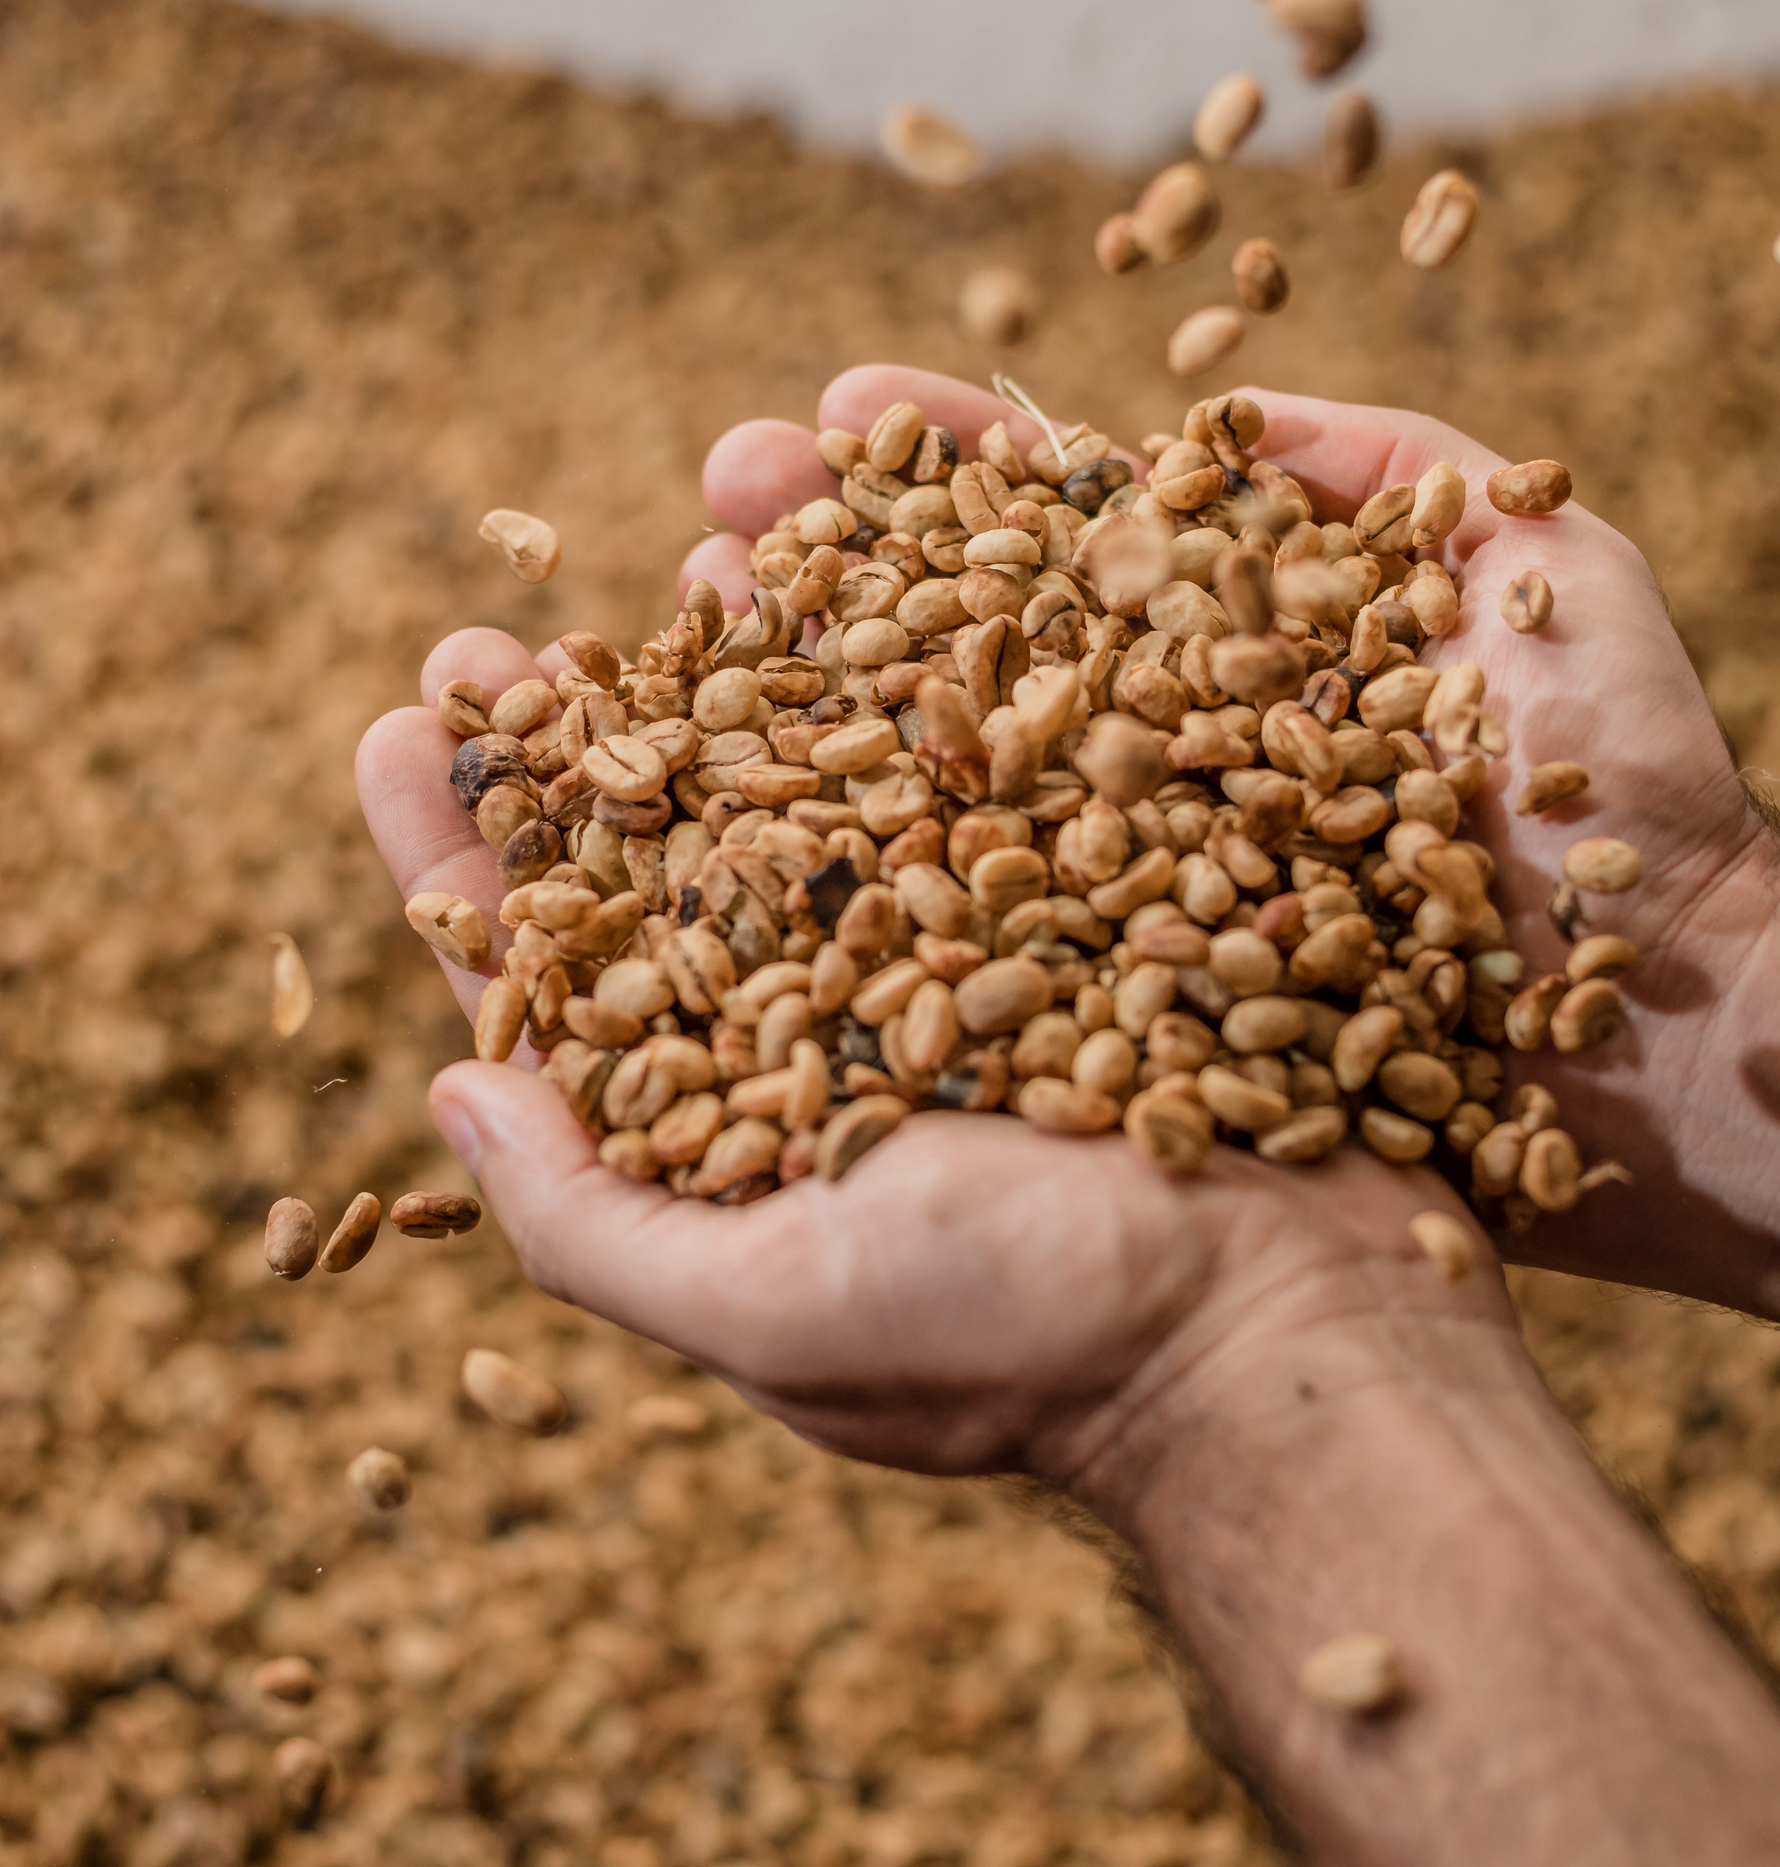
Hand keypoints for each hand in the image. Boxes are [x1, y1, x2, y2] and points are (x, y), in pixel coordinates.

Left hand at [354, 367, 1519, 1490]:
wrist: (1294, 1315)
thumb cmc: (1031, 1339)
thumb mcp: (778, 1311)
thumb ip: (595, 1226)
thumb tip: (449, 1090)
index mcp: (735, 1122)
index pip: (566, 978)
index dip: (470, 861)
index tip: (399, 735)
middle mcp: (837, 1018)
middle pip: (681, 852)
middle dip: (588, 737)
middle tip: (502, 625)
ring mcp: (962, 940)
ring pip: (832, 767)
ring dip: (755, 652)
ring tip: (695, 526)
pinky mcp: (1083, 887)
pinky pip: (989, 744)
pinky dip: (935, 644)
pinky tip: (886, 546)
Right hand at [683, 366, 1779, 1365]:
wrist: (1662, 1029)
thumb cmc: (1623, 793)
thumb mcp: (1538, 565)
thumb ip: (1390, 465)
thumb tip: (1228, 412)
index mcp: (1212, 661)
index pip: (1048, 545)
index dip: (942, 478)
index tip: (841, 417)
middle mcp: (1142, 772)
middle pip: (953, 653)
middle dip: (825, 572)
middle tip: (720, 503)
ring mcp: (1115, 898)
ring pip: (920, 787)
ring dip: (791, 706)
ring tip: (685, 624)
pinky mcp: (1103, 1021)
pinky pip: (952, 947)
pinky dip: (836, 887)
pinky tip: (730, 829)